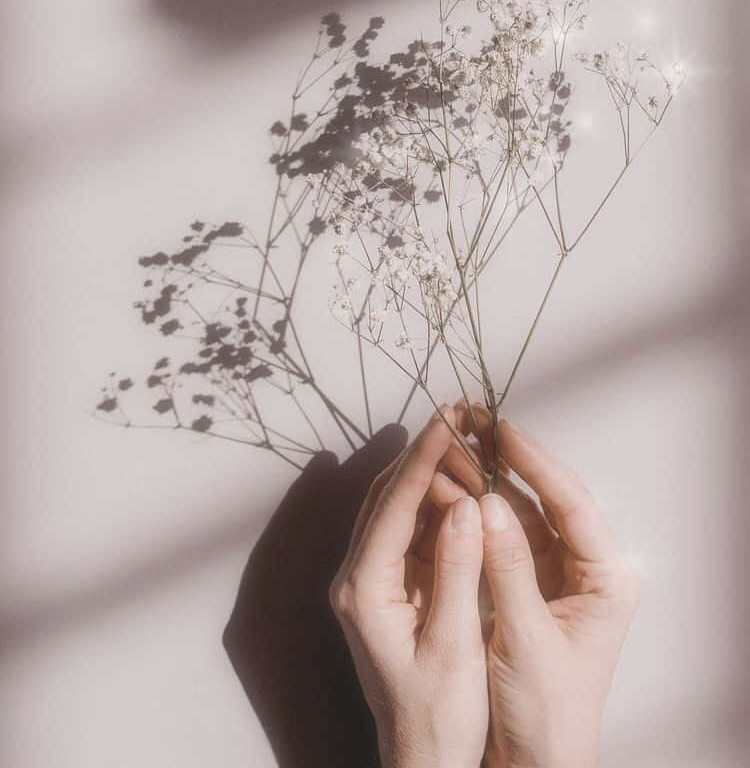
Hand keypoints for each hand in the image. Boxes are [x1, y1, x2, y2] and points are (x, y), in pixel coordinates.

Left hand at [329, 406, 487, 767]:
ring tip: (468, 435)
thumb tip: (467, 505)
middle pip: (387, 494)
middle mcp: (357, 578)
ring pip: (396, 506)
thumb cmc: (437, 716)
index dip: (424, 457)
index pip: (393, 504)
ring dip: (429, 470)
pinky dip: (434, 500)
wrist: (422, 759)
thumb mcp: (454, 645)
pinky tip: (463, 482)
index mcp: (364, 590)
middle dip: (424, 450)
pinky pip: (408, 528)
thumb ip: (458, 571)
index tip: (452, 417)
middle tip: (462, 412)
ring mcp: (370, 581)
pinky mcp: (389, 588)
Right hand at [439, 412, 640, 767]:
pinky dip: (481, 512)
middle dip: (510, 461)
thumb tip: (485, 503)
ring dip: (490, 480)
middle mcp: (588, 568)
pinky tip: (454, 487)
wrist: (534, 764)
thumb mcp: (525, 639)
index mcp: (607, 578)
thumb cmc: (546, 714)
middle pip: (548, 499)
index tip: (502, 429)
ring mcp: (559, 574)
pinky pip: (505, 536)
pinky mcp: (531, 584)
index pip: (572, 504)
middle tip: (474, 421)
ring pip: (523, 512)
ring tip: (458, 444)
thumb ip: (507, 568)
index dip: (536, 463)